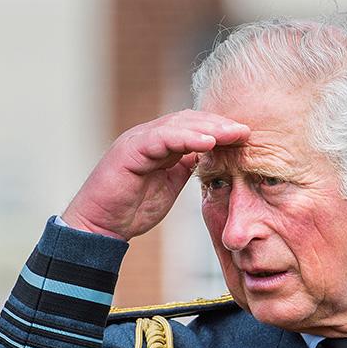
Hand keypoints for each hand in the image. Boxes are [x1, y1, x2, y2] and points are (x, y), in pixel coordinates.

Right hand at [61, 110, 249, 240]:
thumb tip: (211, 158)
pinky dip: (186, 138)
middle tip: (247, 130)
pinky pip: (161, 138)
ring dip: (209, 128)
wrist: (99, 227)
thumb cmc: (131, 209)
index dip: (220, 130)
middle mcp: (149, 136)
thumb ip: (186, 168)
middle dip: (220, 124)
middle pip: (190, 120)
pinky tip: (208, 142)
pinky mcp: (129, 150)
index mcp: (160, 144)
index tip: (247, 137)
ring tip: (234, 133)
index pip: (195, 128)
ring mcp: (138, 140)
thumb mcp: (169, 185)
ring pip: (178, 125)